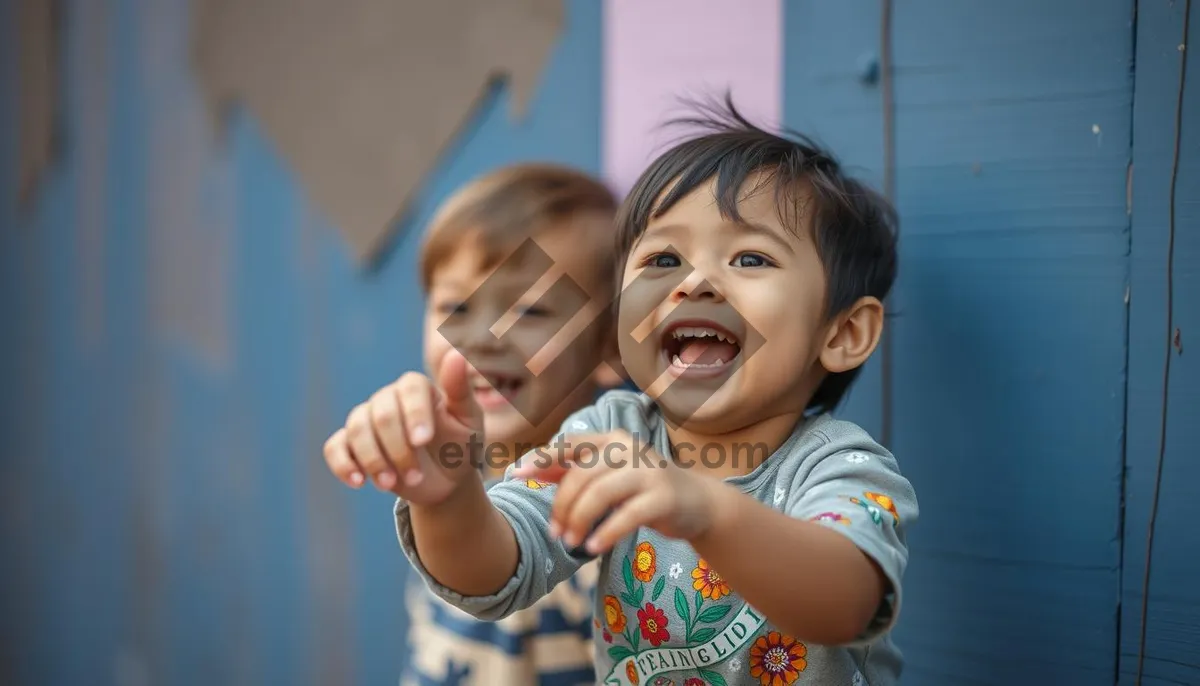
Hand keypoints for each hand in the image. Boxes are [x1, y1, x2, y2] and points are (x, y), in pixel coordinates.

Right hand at [323, 350, 482, 504]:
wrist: (444, 480)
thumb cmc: (459, 445)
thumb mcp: (468, 421)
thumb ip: (460, 390)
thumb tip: (455, 355)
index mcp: (417, 388)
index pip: (410, 388)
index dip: (414, 413)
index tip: (423, 440)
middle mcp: (388, 398)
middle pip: (382, 414)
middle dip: (398, 449)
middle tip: (416, 476)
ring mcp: (366, 419)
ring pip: (357, 430)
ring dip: (374, 460)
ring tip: (390, 484)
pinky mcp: (350, 443)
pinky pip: (335, 447)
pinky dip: (343, 464)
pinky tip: (359, 481)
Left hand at [512, 431, 718, 554]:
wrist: (696, 503)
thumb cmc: (643, 487)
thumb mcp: (608, 474)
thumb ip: (571, 470)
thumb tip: (529, 469)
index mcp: (612, 439)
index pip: (570, 444)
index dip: (541, 458)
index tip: (515, 474)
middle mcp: (630, 448)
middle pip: (582, 474)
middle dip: (562, 506)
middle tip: (555, 532)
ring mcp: (649, 471)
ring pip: (601, 493)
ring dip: (579, 520)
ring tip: (571, 542)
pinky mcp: (664, 497)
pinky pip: (627, 515)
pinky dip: (606, 532)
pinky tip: (593, 547)